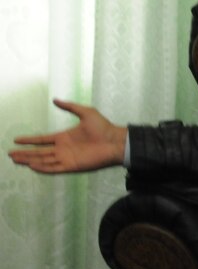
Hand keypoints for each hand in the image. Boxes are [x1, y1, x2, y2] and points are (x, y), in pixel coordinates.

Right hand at [8, 99, 126, 173]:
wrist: (116, 141)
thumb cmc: (104, 127)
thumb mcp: (85, 112)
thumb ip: (70, 107)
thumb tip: (56, 99)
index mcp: (64, 137)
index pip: (42, 140)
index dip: (29, 140)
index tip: (16, 139)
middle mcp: (63, 148)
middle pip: (39, 152)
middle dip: (25, 153)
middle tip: (10, 154)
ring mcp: (67, 158)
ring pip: (43, 160)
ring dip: (30, 160)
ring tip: (15, 159)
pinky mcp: (72, 166)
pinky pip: (54, 168)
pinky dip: (43, 168)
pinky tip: (32, 166)